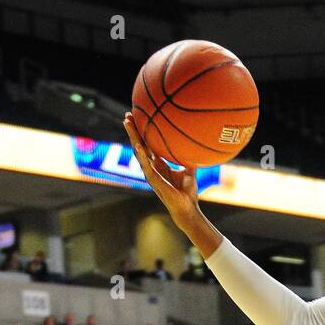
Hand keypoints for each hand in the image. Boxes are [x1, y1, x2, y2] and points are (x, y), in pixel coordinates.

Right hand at [123, 112, 199, 229]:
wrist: (187, 209)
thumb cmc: (187, 193)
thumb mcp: (190, 172)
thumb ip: (189, 159)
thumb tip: (196, 147)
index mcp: (158, 165)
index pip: (147, 145)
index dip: (142, 133)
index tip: (138, 118)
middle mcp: (152, 168)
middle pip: (139, 145)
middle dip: (133, 131)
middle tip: (128, 115)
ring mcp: (151, 174)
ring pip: (138, 153)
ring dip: (133, 138)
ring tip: (128, 124)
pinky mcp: (154, 181)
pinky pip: (146, 166)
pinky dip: (142, 155)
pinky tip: (138, 145)